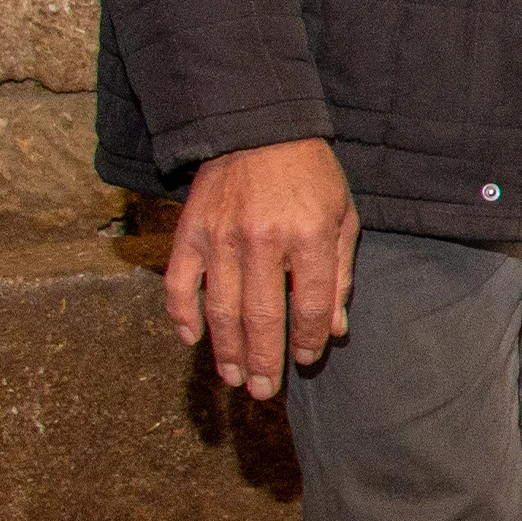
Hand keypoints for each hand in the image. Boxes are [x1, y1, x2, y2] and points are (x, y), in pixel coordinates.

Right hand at [169, 138, 357, 399]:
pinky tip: (192, 339)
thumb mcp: (342, 216)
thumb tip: (334, 328)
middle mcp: (261, 241)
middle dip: (266, 360)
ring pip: (220, 310)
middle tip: (266, 391)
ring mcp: (219, 239)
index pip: (310, 303)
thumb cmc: (309, 176)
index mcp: (307, 235)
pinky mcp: (188, 234)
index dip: (309, 338)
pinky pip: (179, 284)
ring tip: (236, 378)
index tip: (306, 359)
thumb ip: (340, 272)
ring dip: (227, 351)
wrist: (257, 129)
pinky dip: (182, 316)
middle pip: (262, 317)